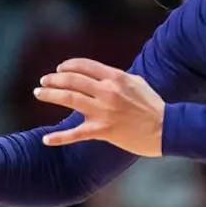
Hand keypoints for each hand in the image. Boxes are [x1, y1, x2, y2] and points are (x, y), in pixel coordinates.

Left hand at [34, 58, 165, 154]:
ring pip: (69, 99)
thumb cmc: (153, 106)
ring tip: (38, 93)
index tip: (59, 70)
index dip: (68, 66)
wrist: (167, 129)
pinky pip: (76, 134)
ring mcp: (104, 111)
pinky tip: (46, 140)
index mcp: (116, 77)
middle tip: (43, 82)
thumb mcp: (137, 84)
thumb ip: (118, 78)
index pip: (84, 66)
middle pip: (72, 80)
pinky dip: (59, 137)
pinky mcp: (103, 131)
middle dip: (53, 79)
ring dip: (50, 95)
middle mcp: (107, 91)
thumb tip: (104, 76)